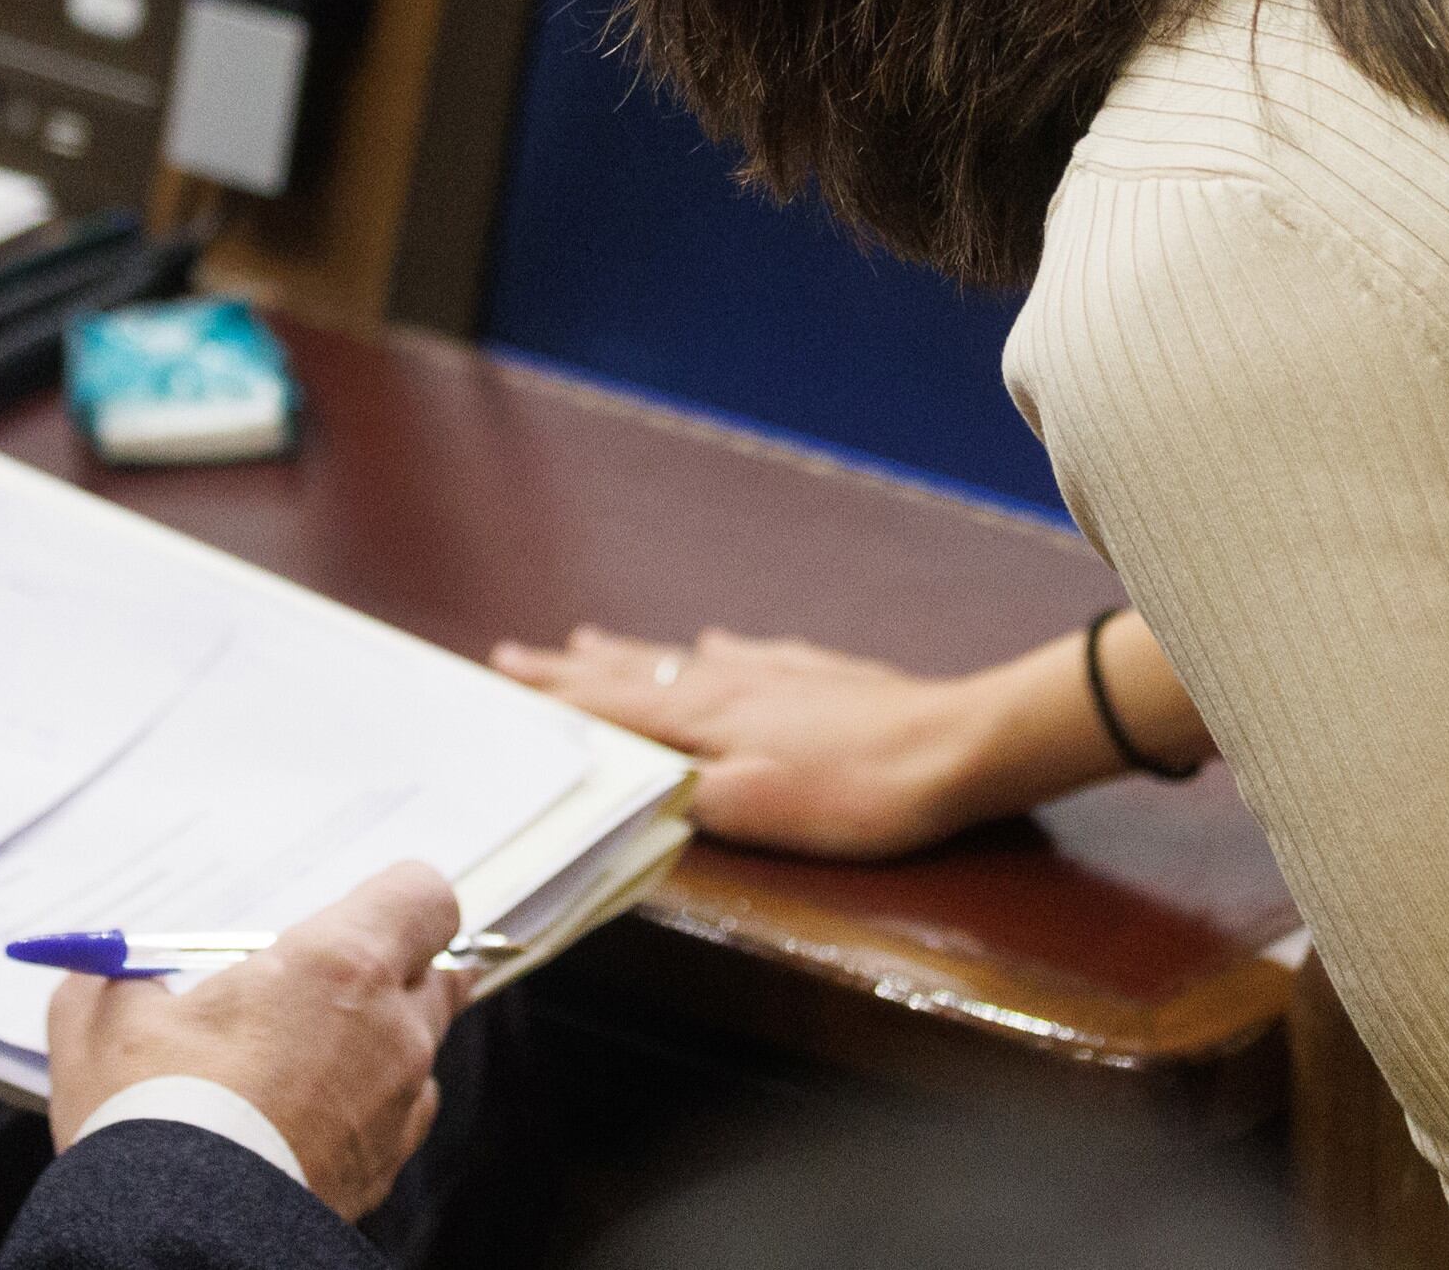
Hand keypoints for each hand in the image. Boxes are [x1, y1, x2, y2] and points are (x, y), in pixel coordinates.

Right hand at [45, 860, 472, 1219]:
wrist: (177, 1237)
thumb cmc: (151, 1119)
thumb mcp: (101, 1020)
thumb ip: (118, 976)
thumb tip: (111, 974)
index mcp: (340, 964)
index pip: (423, 896)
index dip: (392, 898)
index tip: (350, 914)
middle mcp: (392, 1029)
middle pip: (436, 971)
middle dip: (391, 969)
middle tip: (321, 986)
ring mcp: (400, 1104)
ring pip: (419, 1047)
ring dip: (376, 1041)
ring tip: (296, 1062)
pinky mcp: (388, 1166)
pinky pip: (399, 1114)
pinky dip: (364, 1106)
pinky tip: (301, 1119)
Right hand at [490, 624, 1007, 856]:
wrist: (951, 746)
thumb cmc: (852, 793)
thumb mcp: (753, 809)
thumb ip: (679, 790)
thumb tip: (614, 768)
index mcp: (702, 716)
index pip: (608, 703)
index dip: (552, 695)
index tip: (497, 677)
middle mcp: (725, 680)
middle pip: (632, 672)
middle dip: (570, 669)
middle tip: (515, 657)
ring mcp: (771, 671)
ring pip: (679, 657)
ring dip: (628, 654)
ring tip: (587, 641)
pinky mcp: (814, 672)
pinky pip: (743, 651)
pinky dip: (712, 647)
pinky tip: (713, 638)